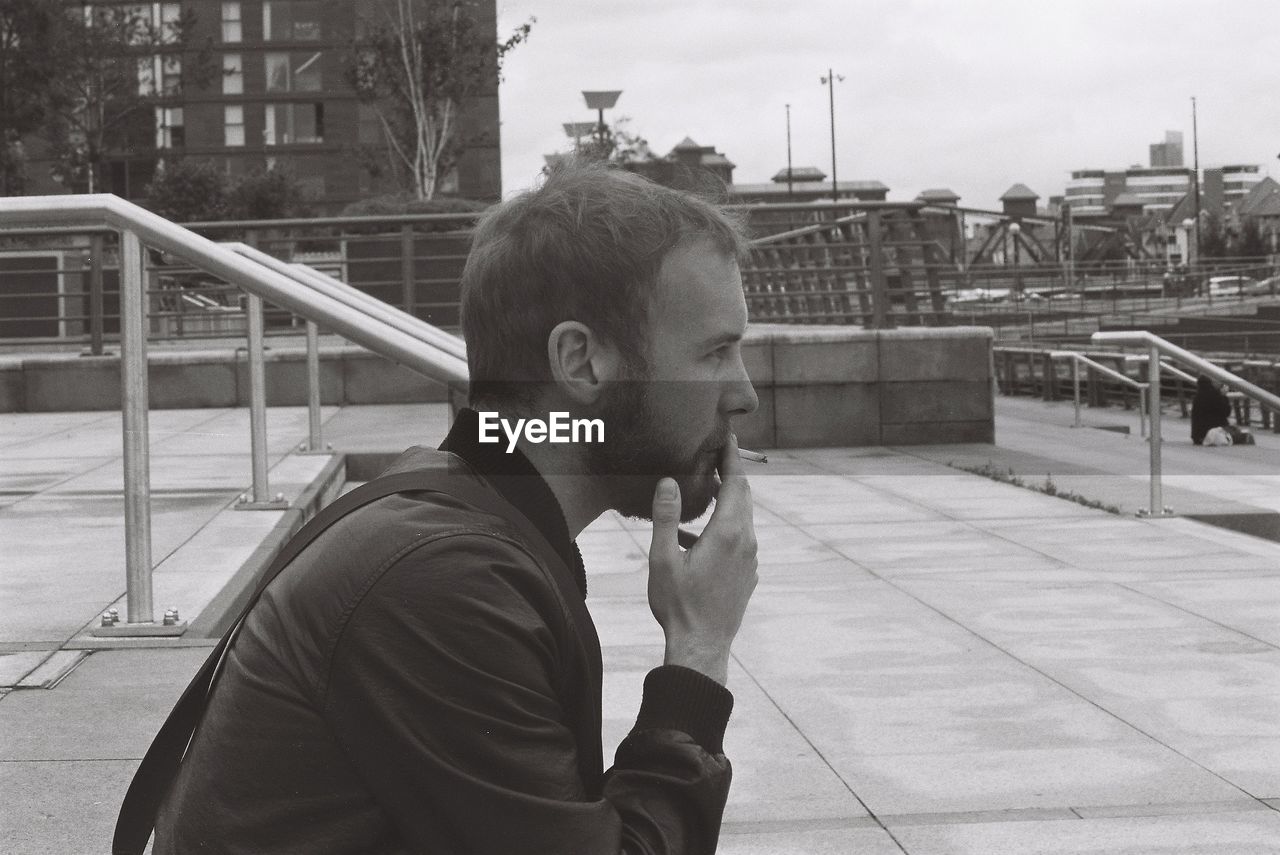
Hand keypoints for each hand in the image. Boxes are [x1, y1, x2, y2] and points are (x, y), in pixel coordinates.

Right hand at [648, 433, 758, 685]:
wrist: (702, 647)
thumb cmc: (679, 605)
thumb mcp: (663, 558)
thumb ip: (666, 517)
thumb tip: (668, 482)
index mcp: (728, 533)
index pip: (736, 483)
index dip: (731, 458)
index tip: (726, 437)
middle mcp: (747, 542)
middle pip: (744, 497)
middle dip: (730, 475)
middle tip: (713, 457)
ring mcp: (750, 560)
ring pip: (742, 519)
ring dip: (726, 502)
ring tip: (702, 492)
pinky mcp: (747, 575)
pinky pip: (740, 540)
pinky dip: (724, 526)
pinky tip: (696, 537)